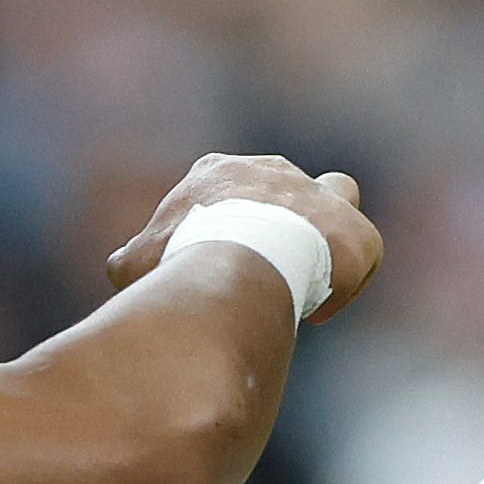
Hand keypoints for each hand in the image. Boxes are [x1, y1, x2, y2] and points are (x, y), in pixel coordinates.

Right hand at [107, 153, 382, 323]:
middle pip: (286, 193)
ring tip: (305, 283)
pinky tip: (318, 310)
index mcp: (220, 173)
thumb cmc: (181, 259)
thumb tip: (122, 268)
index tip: (225, 262)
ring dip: (324, 241)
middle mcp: (274, 172)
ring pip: (336, 207)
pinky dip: (344, 284)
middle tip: (266, 274)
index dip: (231, 224)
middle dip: (280, 228)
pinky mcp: (357, 233)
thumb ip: (136, 260)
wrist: (235, 258)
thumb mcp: (141, 261)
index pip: (231, 188)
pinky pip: (360, 257)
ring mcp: (319, 197)